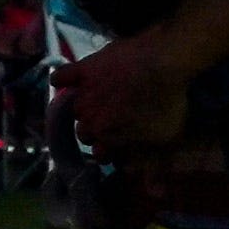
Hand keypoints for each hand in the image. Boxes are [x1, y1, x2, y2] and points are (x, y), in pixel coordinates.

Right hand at [56, 40, 189, 150]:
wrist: (164, 61)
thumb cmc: (168, 101)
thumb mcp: (165, 136)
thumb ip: (148, 156)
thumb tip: (133, 168)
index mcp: (108, 138)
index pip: (99, 154)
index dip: (109, 150)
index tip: (117, 145)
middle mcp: (90, 119)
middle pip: (84, 132)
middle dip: (95, 130)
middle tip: (108, 121)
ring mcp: (84, 93)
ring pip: (74, 108)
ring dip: (84, 108)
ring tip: (96, 102)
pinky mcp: (84, 69)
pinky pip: (62, 77)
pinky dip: (61, 80)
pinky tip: (62, 81)